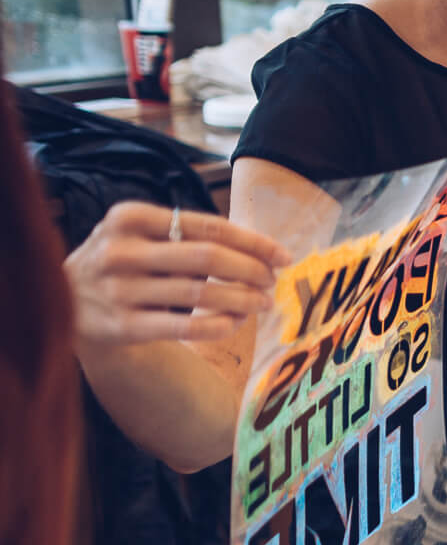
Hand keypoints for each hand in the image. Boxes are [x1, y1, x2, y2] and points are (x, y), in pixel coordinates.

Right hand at [65, 201, 287, 344]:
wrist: (64, 301)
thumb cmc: (124, 261)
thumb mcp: (140, 233)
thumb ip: (189, 235)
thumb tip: (264, 251)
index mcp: (128, 217)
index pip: (207, 226)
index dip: (252, 242)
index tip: (283, 256)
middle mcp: (120, 251)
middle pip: (207, 258)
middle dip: (251, 270)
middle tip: (273, 281)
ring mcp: (118, 290)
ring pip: (199, 294)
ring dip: (242, 300)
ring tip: (263, 302)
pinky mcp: (121, 326)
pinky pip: (183, 327)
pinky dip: (218, 325)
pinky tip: (236, 322)